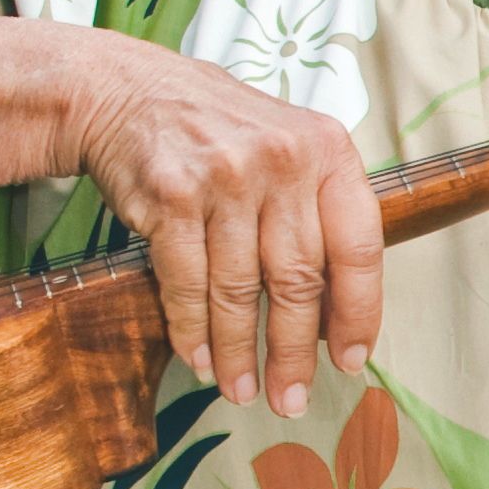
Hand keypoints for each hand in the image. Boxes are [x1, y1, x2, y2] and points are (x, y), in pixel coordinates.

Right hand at [65, 37, 384, 416]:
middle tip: (291, 398)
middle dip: (295, 351)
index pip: (360, 248)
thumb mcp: (290, 147)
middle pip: (298, 280)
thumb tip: (339, 313)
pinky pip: (186, 282)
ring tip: (243, 390)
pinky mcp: (170, 195)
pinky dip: (192, 329)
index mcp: (328, 150)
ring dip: (240, 352)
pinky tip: (200, 358)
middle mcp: (282, 161)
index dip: (358, 314)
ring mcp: (225, 177)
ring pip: (240, 290)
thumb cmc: (222, 131)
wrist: (128, 89)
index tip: (351, 360)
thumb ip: (319, 213)